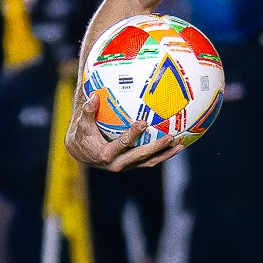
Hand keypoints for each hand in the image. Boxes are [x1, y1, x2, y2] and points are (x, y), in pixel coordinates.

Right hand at [65, 81, 183, 171]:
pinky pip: (151, 161)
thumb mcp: (82, 124)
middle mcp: (117, 163)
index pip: (121, 144)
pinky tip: (178, 145)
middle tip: (170, 136)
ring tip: (181, 144)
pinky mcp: (133, 165)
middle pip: (140, 156)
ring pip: (149, 161)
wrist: (82, 152)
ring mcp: (127, 166)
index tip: (143, 122)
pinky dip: (164, 155)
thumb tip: (93, 96)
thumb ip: (88, 111)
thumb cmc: (82, 134)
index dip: (132, 134)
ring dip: (165, 154)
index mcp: (105, 154)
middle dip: (156, 147)